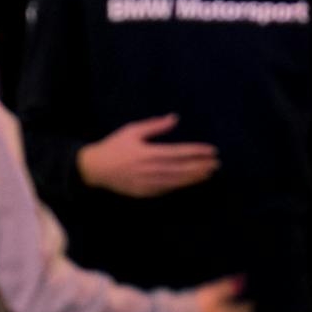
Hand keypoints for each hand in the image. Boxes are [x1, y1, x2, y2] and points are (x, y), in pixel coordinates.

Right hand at [77, 115, 220, 196]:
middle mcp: (151, 170)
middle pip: (181, 169)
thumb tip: (175, 118)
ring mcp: (148, 183)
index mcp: (148, 152)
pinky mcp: (144, 193)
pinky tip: (190, 182)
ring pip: (176, 181)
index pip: (179, 153)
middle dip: (200, 166)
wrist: (95, 169)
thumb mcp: (132, 130)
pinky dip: (180, 186)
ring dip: (194, 178)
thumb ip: (154, 126)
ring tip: (208, 174)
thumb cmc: (115, 146)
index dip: (197, 152)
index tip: (212, 151)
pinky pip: (166, 189)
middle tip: (216, 164)